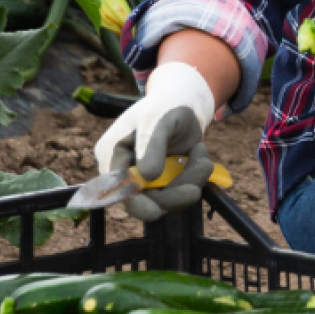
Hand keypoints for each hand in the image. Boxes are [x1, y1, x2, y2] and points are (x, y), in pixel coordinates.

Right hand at [92, 63, 218, 221]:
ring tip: (203, 159)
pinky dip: (193, 177)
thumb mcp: (156, 119)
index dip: (134, 203)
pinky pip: (177, 189)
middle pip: (142, 198)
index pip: (115, 187)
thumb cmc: (165, 104)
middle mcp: (124, 169)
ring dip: (188, 182)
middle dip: (171, 195)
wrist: (185, 101)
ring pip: (164, 197)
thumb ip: (151, 146)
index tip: (155, 212)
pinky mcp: (163, 178)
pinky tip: (199, 156)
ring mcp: (144, 175)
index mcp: (111, 153)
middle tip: (194, 191)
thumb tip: (148, 176)